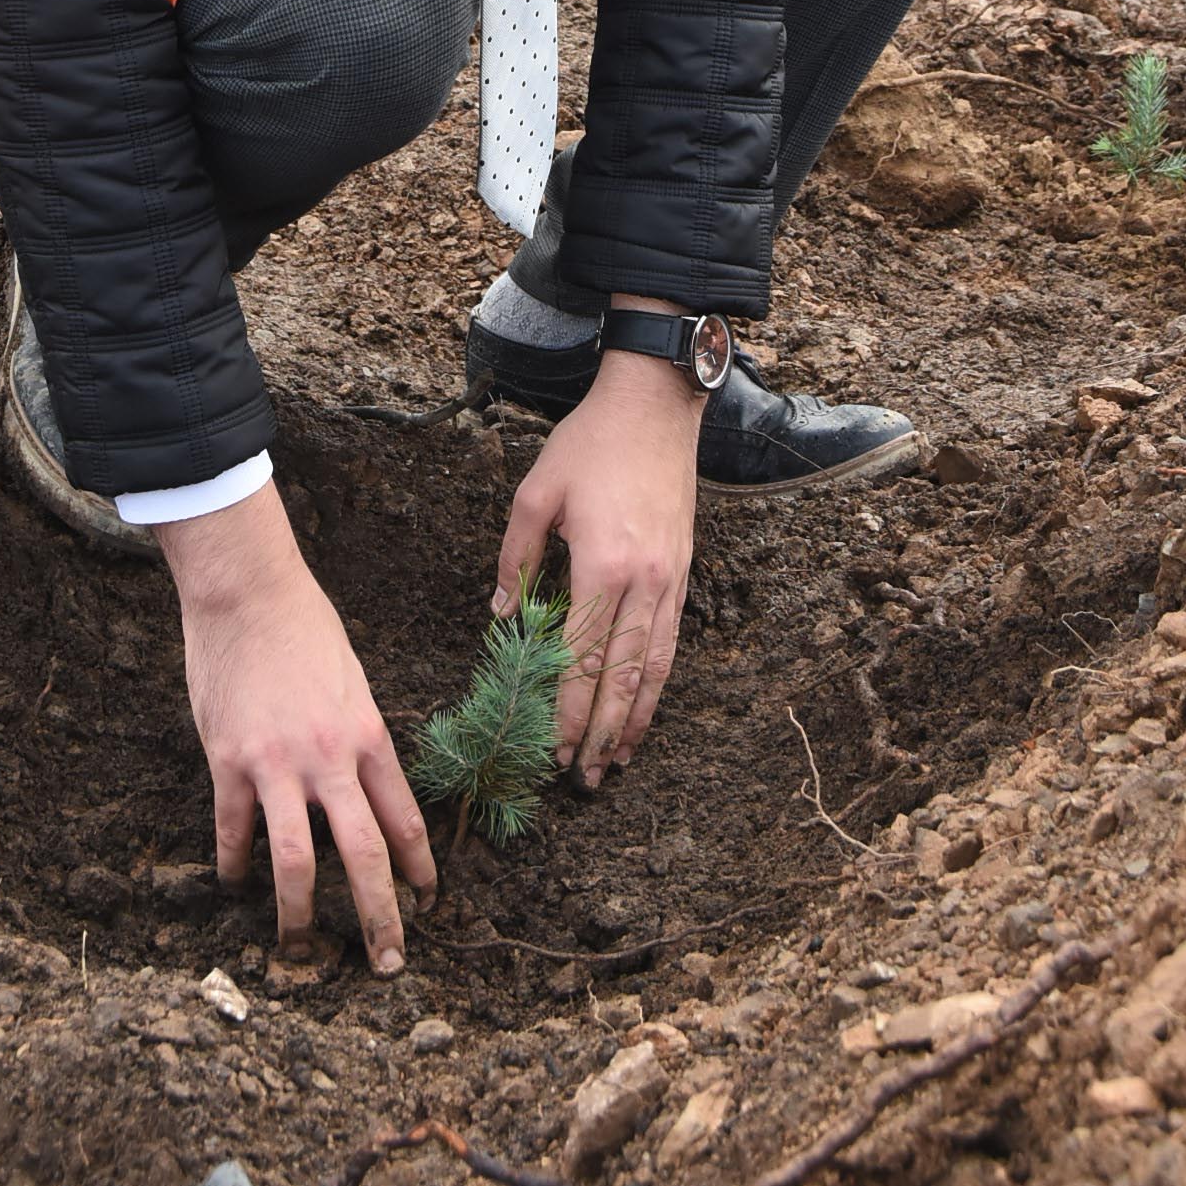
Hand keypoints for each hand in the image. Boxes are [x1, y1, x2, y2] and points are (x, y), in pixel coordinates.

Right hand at [157, 480, 435, 969]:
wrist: (249, 591)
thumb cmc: (305, 627)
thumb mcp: (353, 680)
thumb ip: (358, 737)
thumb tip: (365, 790)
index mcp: (368, 735)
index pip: (403, 819)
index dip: (417, 869)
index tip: (426, 903)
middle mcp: (330, 757)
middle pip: (364, 855)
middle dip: (381, 916)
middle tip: (389, 962)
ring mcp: (277, 763)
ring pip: (294, 862)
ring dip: (300, 914)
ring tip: (301, 949)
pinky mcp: (229, 761)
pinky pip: (234, 829)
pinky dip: (235, 863)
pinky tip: (235, 882)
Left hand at [493, 311, 700, 787]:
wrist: (655, 405)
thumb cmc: (590, 444)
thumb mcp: (537, 494)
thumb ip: (516, 561)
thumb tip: (503, 619)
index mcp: (600, 566)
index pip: (580, 659)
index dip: (565, 712)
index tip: (550, 752)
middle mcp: (642, 582)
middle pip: (622, 678)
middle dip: (600, 734)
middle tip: (582, 779)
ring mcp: (668, 580)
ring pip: (654, 669)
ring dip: (634, 721)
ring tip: (617, 762)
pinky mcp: (682, 572)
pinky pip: (671, 643)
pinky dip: (658, 685)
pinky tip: (645, 709)